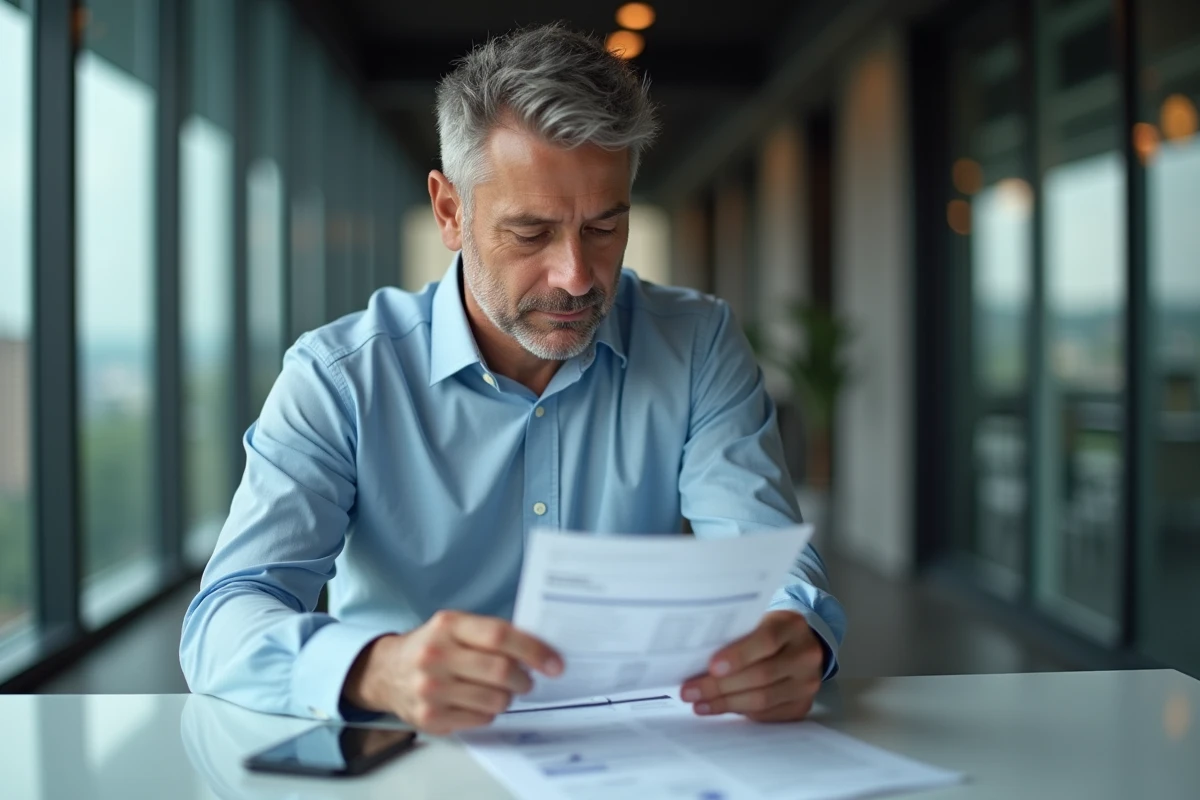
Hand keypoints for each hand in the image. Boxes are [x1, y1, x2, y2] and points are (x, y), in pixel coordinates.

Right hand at [342, 610, 562, 734]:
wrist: (385, 672)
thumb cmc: (431, 646)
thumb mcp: (455, 626)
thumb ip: (491, 634)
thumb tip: (539, 650)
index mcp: (448, 625)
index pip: (500, 636)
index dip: (534, 650)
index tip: (554, 663)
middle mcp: (435, 655)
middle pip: (500, 671)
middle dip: (524, 679)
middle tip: (526, 680)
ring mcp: (431, 689)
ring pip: (495, 700)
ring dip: (507, 697)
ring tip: (500, 690)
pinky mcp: (430, 717)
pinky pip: (480, 719)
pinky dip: (489, 711)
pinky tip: (478, 701)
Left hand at [680, 610, 823, 721]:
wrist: (801, 645)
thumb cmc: (768, 630)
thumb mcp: (757, 620)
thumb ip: (736, 635)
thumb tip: (696, 661)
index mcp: (792, 626)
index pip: (766, 641)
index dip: (738, 656)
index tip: (711, 667)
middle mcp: (805, 655)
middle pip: (761, 675)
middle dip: (720, 686)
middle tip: (690, 692)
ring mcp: (807, 683)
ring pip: (763, 699)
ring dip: (726, 703)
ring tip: (699, 704)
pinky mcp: (801, 706)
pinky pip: (767, 714)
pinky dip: (740, 713)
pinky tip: (719, 709)